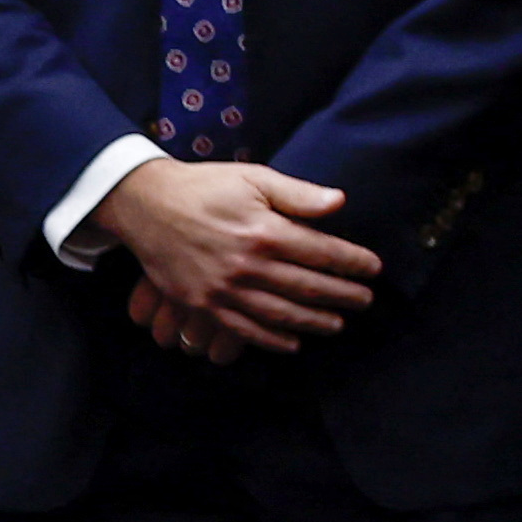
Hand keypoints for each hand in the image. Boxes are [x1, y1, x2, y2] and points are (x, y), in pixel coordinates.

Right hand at [92, 158, 377, 358]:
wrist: (147, 205)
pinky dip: (270, 340)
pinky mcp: (202, 304)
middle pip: (306, 287)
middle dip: (342, 296)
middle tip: (366, 301)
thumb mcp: (254, 178)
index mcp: (264, 231)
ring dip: (313, 322)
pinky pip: (242, 329)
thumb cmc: (207, 187)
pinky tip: (292, 343)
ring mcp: (222, 289)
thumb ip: (298, 194)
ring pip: (279, 314)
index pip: (321, 252)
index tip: (374, 269)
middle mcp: (246, 265)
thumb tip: (340, 202)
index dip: (352, 262)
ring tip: (338, 325)